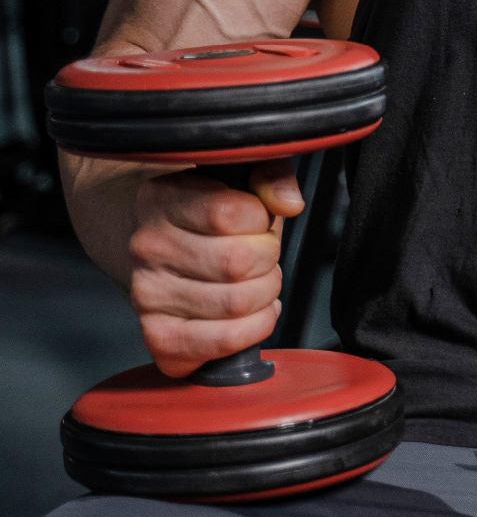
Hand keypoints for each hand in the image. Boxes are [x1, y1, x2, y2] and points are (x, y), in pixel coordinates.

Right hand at [126, 160, 304, 376]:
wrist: (161, 253)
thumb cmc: (210, 219)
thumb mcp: (239, 179)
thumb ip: (271, 174)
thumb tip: (288, 202)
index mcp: (161, 199)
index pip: (227, 213)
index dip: (259, 220)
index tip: (257, 221)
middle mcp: (147, 247)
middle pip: (237, 262)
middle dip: (267, 259)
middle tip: (261, 257)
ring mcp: (147, 295)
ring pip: (236, 304)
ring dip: (265, 294)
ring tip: (255, 282)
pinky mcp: (159, 337)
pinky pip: (224, 341)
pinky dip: (254, 328)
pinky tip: (251, 312)